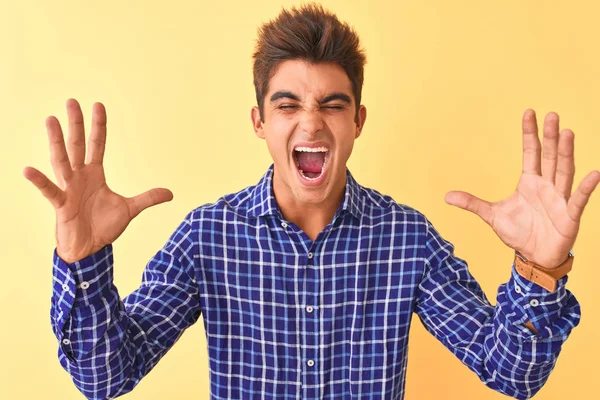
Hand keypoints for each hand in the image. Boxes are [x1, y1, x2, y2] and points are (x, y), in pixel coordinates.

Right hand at [23, 98, 173, 262]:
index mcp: (95, 174)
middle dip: (76, 124)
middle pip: (78, 145)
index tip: (98, 105)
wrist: (90, 249)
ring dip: (56, 141)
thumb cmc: (104, 226)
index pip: (98, 144)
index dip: (99, 126)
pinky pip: (50, 191)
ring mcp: (69, 188)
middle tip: (71, 101)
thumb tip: (170, 193)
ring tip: (50, 120)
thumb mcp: (129, 209)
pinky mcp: (61, 204)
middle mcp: (80, 176)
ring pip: (62, 160)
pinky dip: (39, 181)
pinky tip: (28, 170)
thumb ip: (148, 198)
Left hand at [444, 109, 599, 268]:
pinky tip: (594, 173)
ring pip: (564, 172)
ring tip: (567, 133)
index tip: (529, 112)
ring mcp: (559, 199)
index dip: (530, 134)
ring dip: (566, 153)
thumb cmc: (518, 233)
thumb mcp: (492, 216)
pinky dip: (586, 188)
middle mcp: (546, 186)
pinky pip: (579, 199)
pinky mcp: (569, 216)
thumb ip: (472, 204)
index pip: (531, 152)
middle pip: (549, 157)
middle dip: (550, 137)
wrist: (533, 256)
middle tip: (552, 115)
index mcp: (529, 182)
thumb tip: (446, 196)